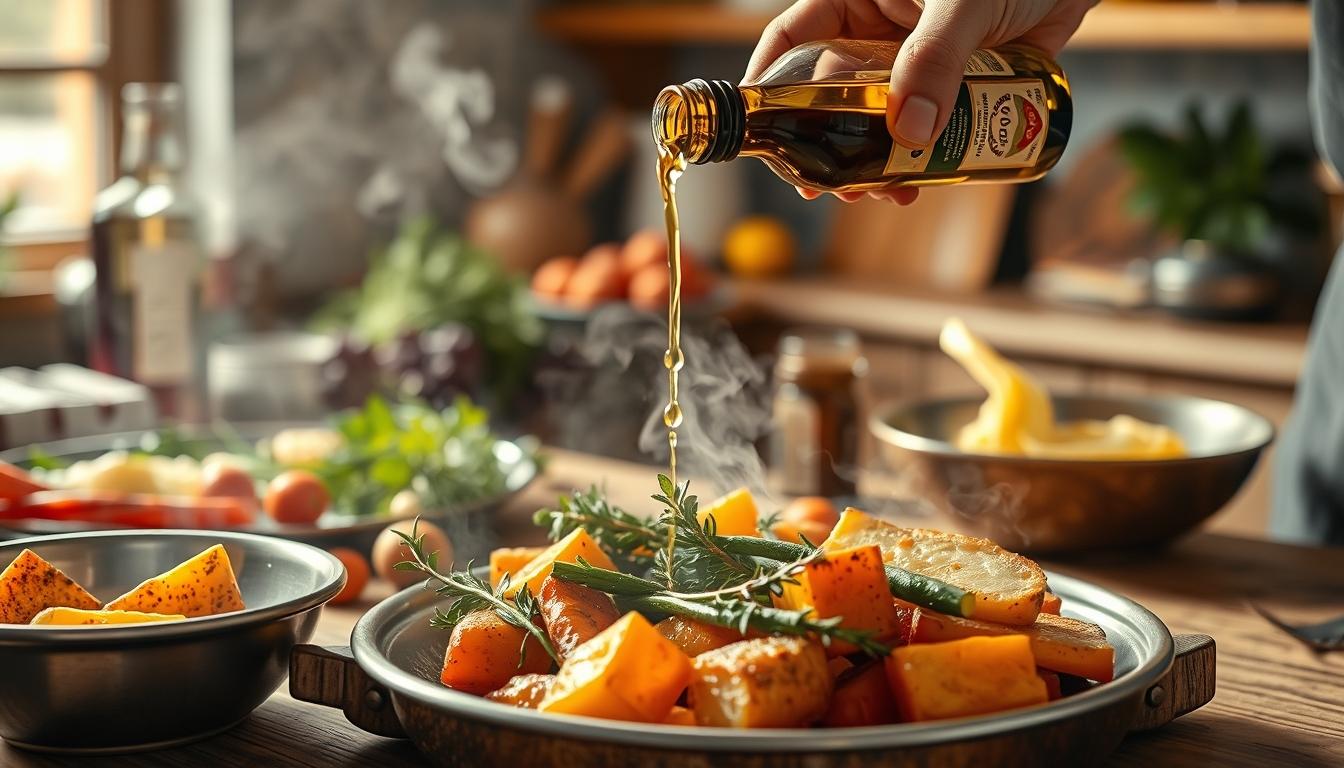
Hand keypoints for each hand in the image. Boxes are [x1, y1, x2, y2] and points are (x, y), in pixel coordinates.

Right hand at [745, 0, 1095, 204]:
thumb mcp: (964, 1)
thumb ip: (936, 58)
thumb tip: (911, 132)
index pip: (794, 38)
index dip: (769, 83)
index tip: (764, 132)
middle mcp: (880, 32)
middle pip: (833, 95)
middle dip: (830, 144)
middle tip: (830, 186)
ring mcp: (916, 64)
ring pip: (878, 122)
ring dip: (874, 163)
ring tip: (880, 193)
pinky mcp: (954, 89)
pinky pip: (927, 131)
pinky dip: (921, 162)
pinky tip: (921, 184)